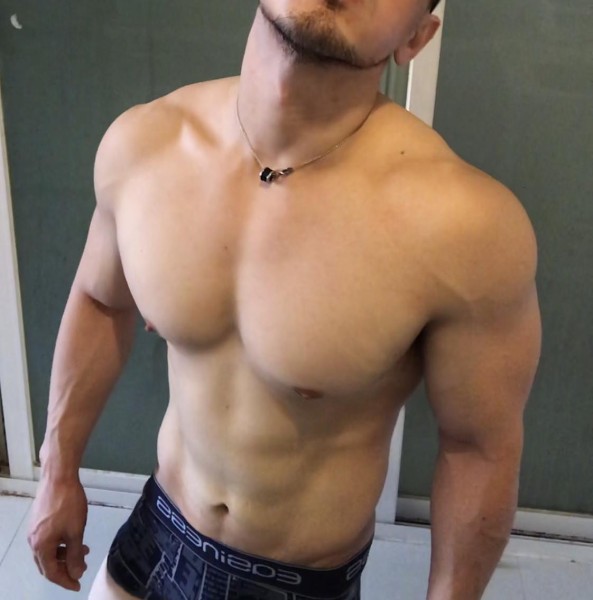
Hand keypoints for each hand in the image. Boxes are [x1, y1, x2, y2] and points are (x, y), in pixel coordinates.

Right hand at [27, 476, 89, 590]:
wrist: (58, 477)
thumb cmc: (68, 504)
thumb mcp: (76, 531)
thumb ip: (75, 555)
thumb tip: (76, 574)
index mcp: (41, 547)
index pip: (51, 572)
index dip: (65, 580)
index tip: (78, 585)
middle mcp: (33, 541)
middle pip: (47, 564)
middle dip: (65, 569)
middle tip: (82, 568)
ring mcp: (34, 530)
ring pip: (49, 551)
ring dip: (65, 554)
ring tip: (84, 550)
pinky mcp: (38, 520)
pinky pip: (48, 540)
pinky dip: (61, 543)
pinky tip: (74, 537)